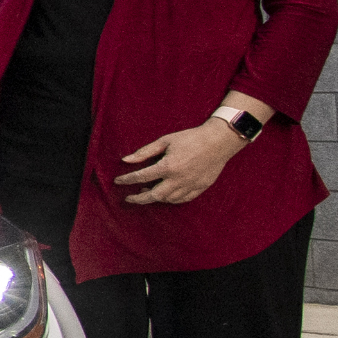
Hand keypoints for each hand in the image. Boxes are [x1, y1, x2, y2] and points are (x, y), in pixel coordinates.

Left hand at [117, 118, 249, 206]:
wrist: (219, 141)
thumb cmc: (191, 138)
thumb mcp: (165, 141)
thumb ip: (145, 152)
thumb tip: (126, 160)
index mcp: (168, 166)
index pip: (141, 177)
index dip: (127, 180)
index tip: (118, 181)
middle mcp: (179, 179)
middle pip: (154, 196)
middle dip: (138, 199)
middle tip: (129, 198)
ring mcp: (191, 185)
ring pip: (168, 199)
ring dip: (155, 198)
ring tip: (147, 191)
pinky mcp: (201, 188)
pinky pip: (183, 199)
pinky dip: (171, 199)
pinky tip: (165, 194)